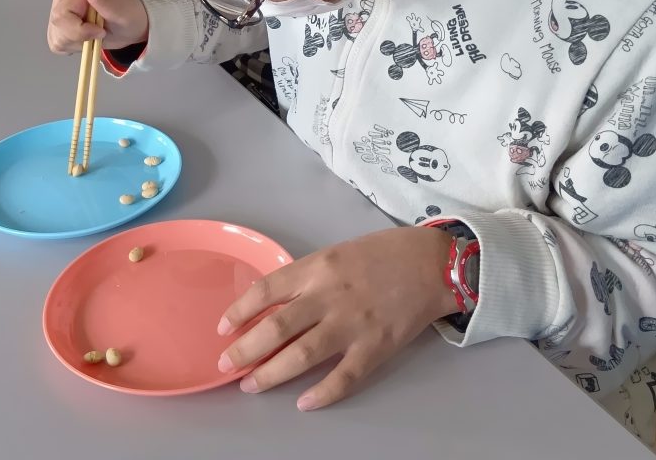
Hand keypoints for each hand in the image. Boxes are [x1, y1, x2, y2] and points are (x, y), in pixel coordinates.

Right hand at [48, 0, 148, 53]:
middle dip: (79, 37)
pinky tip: (86, 39)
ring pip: (56, 37)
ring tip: (94, 34)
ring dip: (78, 42)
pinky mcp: (57, 25)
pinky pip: (57, 43)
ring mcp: (58, 10)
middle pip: (57, 26)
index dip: (79, 30)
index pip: (61, 14)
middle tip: (100, 33)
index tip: (101, 31)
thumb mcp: (120, 8)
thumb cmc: (128, 14)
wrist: (129, 25)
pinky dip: (74, 46)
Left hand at [216, 226, 458, 410]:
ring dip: (271, 373)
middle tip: (226, 364)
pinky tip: (303, 403)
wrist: (432, 262)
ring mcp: (352, 323)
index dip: (239, 311)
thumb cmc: (383, 253)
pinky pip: (344, 377)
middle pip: (276, 326)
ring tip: (252, 385)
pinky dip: (322, 394)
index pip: (266, 289)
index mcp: (319, 266)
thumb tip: (274, 305)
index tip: (223, 328)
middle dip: (245, 349)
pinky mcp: (376, 347)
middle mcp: (329, 294)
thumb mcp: (337, 253)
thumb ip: (308, 277)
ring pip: (302, 354)